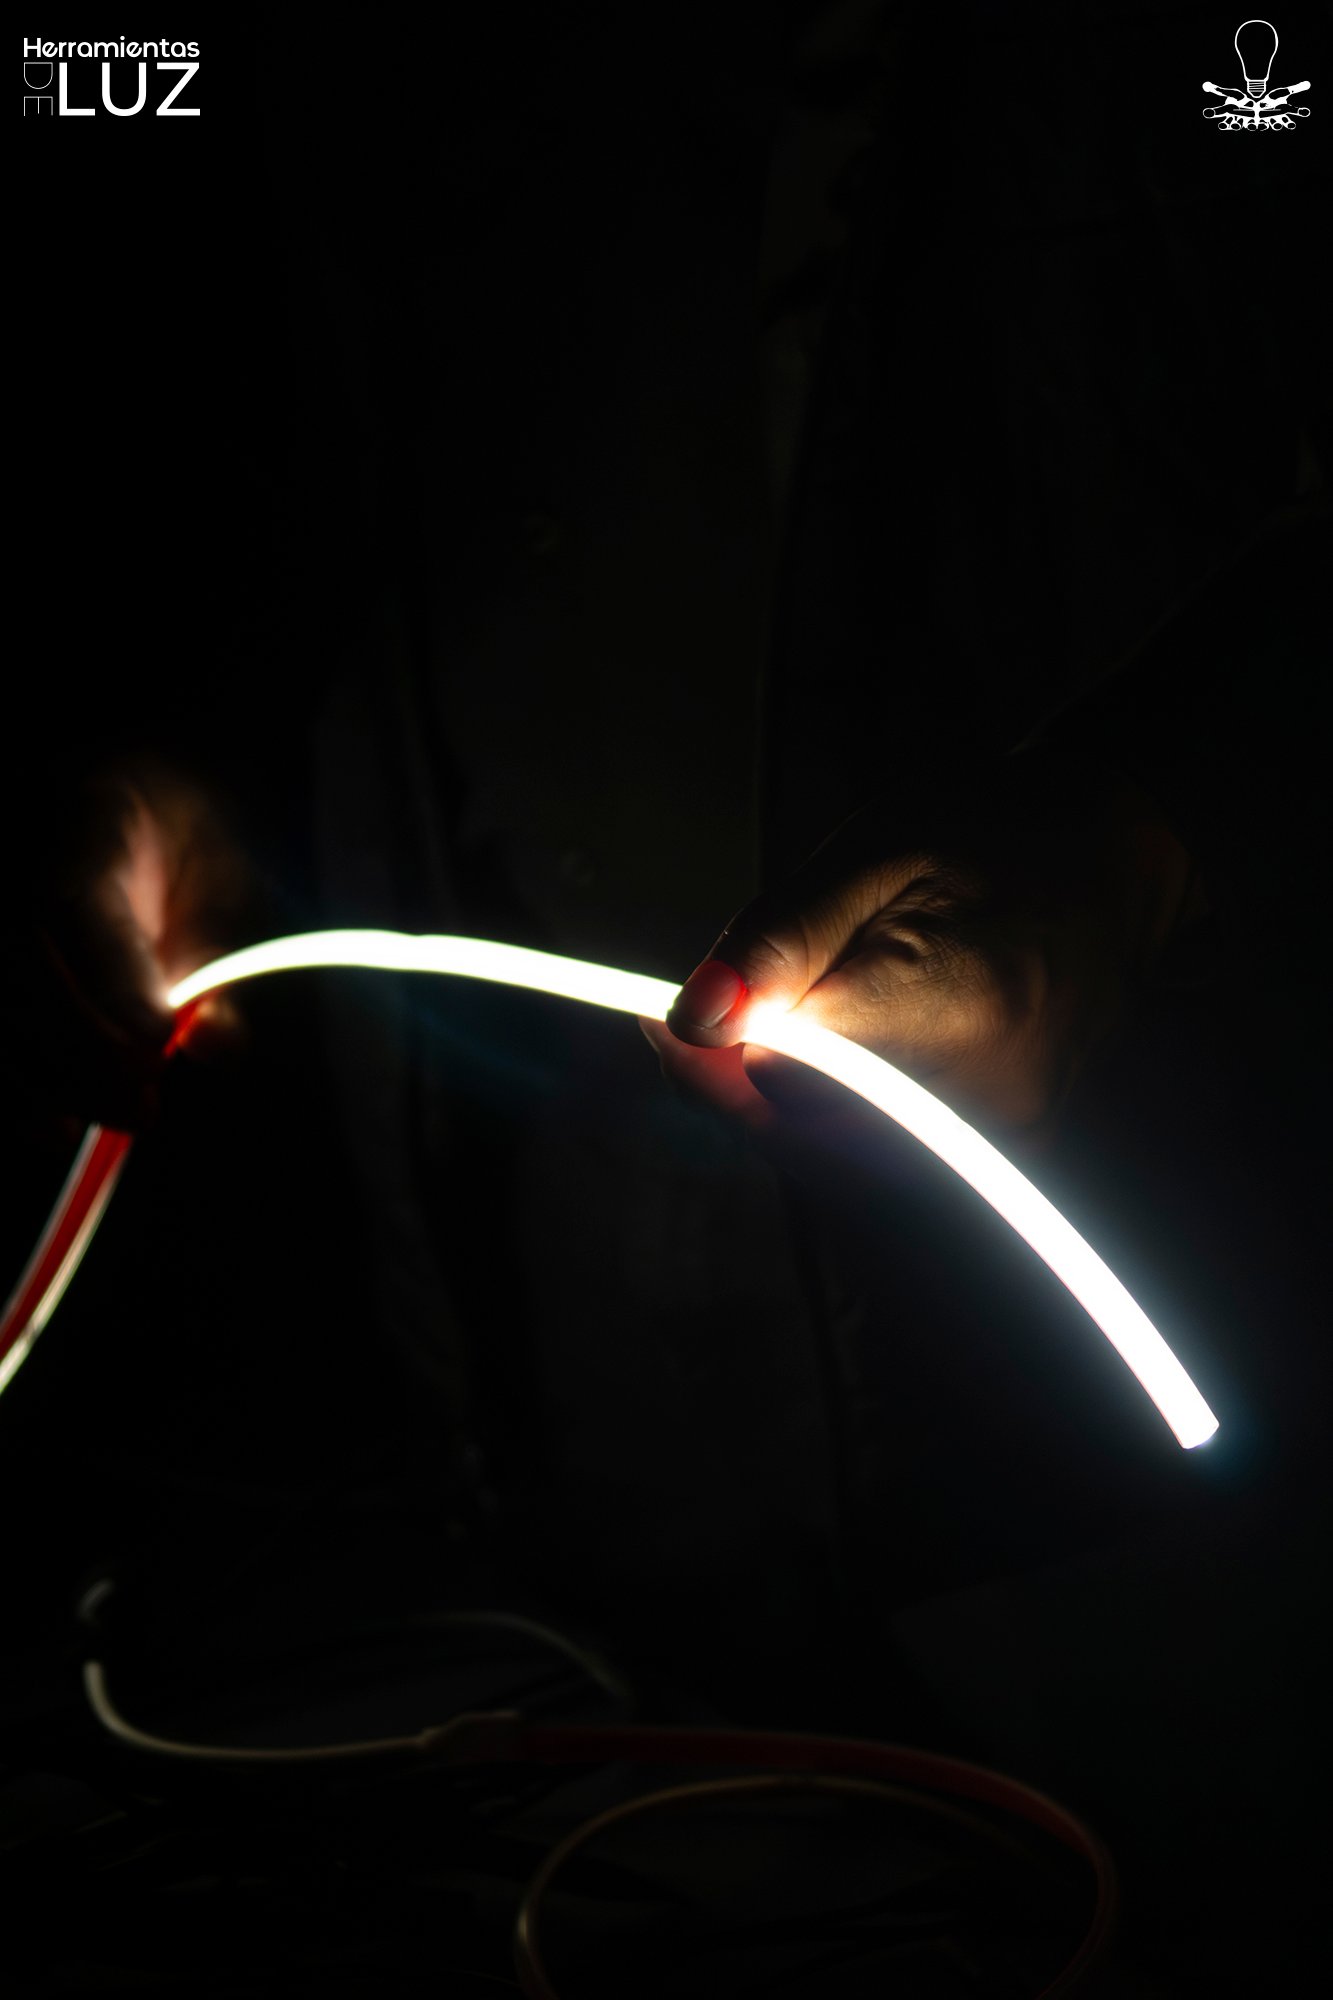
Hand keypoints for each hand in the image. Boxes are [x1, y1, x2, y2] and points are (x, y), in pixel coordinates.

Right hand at [5, 759, 250, 1134]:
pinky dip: (5, 1090)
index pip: (71, 900)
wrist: (101, 805)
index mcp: (78, 818)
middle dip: (86, 1048)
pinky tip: (54, 1127)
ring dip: (50, 1079)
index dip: (113, 980)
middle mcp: (0, 861)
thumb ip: (215, 956)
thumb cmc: (165, 844)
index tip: (158, 1042)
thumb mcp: (212, 879)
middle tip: (146, 1103)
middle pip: (17, 964)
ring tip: (120, 1113)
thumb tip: (214, 1043)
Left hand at [642, 752, 1194, 1145]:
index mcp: (945, 1006)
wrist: (1113, 866)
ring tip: (769, 1026)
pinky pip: (880, 1165)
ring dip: (775, 1108)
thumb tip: (693, 1015)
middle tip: (702, 1023)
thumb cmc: (992, 838)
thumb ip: (779, 941)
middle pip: (798, 1138)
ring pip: (832, 1164)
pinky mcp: (1004, 1154)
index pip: (779, 1076)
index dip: (705, 1057)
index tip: (663, 1019)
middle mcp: (978, 1098)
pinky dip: (827, 1122)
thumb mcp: (871, 855)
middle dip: (730, 1090)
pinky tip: (818, 1062)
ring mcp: (999, 1141)